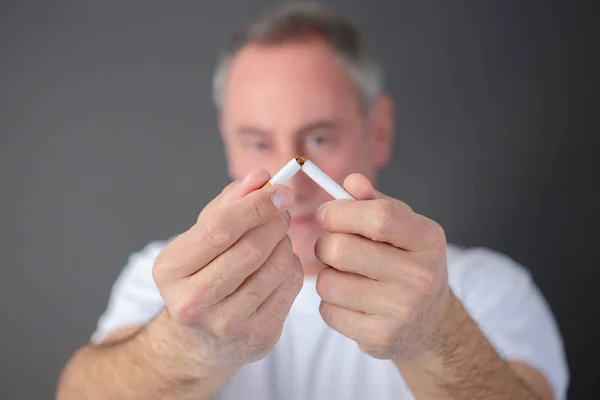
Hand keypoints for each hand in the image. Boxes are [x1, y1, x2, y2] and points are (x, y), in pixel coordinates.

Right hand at [152, 169, 303, 371]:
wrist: (201, 340)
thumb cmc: (202, 275)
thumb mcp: (202, 236)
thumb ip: (229, 202)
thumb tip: (261, 177)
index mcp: (170, 270)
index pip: (219, 229)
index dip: (255, 205)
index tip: (280, 190)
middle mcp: (192, 302)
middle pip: (251, 250)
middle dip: (275, 222)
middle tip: (282, 211)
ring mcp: (226, 325)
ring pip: (276, 267)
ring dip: (285, 243)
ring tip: (276, 239)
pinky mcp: (258, 336)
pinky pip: (290, 286)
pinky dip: (292, 266)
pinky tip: (278, 264)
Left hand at [314, 174, 453, 361]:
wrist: (430, 323)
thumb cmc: (409, 263)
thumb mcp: (404, 228)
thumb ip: (376, 202)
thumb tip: (351, 182)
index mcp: (428, 239)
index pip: (378, 217)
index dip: (340, 212)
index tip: (325, 214)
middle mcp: (419, 276)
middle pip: (342, 250)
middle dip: (324, 244)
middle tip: (330, 246)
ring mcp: (401, 310)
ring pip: (328, 282)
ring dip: (326, 275)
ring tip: (344, 275)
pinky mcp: (380, 337)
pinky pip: (327, 311)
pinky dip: (330, 303)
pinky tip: (349, 300)